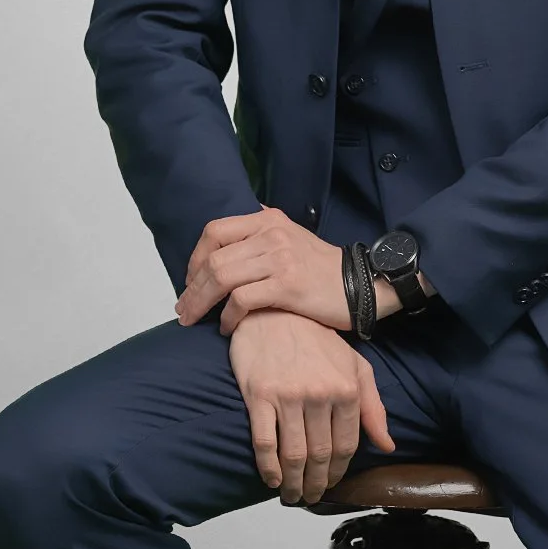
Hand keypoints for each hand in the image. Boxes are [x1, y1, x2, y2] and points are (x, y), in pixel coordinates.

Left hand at [178, 207, 351, 333]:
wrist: (364, 285)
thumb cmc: (323, 270)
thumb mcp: (291, 239)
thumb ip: (261, 237)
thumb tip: (226, 246)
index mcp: (268, 220)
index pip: (214, 231)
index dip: (195, 258)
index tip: (190, 281)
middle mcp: (271, 234)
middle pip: (213, 258)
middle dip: (192, 287)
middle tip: (184, 309)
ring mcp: (279, 258)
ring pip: (222, 277)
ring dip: (201, 303)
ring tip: (194, 320)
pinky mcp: (287, 285)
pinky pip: (242, 300)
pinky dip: (228, 317)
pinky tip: (228, 328)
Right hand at [228, 312, 395, 503]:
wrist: (273, 311)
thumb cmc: (316, 338)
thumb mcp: (354, 366)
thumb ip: (372, 407)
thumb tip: (387, 445)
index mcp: (347, 389)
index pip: (346, 445)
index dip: (338, 471)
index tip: (330, 483)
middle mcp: (320, 394)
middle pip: (320, 455)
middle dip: (316, 483)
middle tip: (310, 497)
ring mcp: (288, 396)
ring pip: (294, 454)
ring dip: (294, 483)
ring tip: (292, 495)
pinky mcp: (259, 395)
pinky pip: (265, 442)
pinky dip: (269, 468)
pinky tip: (272, 479)